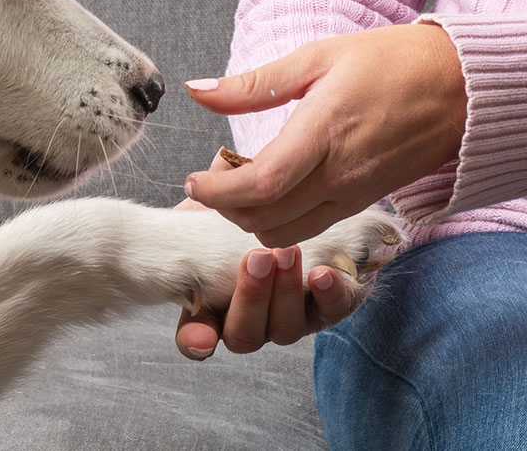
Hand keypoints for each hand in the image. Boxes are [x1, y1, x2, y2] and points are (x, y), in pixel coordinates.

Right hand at [170, 198, 366, 360]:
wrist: (307, 205)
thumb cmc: (251, 213)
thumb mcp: (218, 208)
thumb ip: (198, 211)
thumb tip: (195, 187)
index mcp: (216, 305)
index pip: (196, 336)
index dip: (197, 340)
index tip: (203, 337)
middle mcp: (254, 320)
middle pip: (244, 335)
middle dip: (251, 298)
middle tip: (257, 257)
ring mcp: (293, 318)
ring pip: (286, 328)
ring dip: (285, 292)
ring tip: (288, 253)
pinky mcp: (332, 306)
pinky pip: (332, 312)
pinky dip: (328, 296)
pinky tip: (324, 273)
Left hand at [181, 21, 464, 247]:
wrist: (462, 88)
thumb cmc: (391, 61)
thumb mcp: (319, 56)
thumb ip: (255, 83)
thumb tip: (197, 91)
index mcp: (325, 131)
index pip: (259, 186)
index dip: (216, 192)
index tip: (192, 179)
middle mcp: (340, 175)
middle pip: (263, 220)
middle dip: (225, 207)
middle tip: (212, 177)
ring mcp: (354, 195)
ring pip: (284, 234)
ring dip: (251, 219)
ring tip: (241, 183)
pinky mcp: (363, 203)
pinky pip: (309, 228)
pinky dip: (280, 221)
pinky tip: (274, 189)